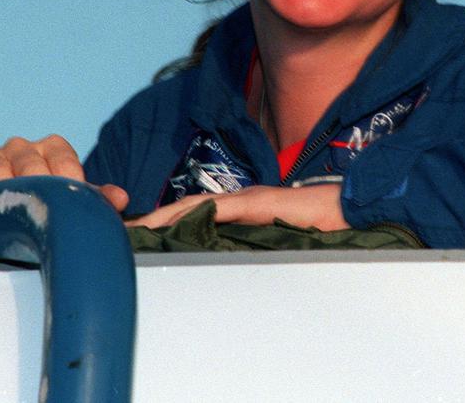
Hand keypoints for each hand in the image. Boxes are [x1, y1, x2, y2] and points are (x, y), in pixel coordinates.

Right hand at [0, 134, 128, 215]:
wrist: (14, 216)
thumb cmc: (50, 205)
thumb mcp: (74, 201)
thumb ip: (97, 198)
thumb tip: (120, 199)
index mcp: (52, 147)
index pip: (62, 158)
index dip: (67, 181)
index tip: (69, 205)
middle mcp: (22, 147)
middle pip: (29, 162)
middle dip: (35, 186)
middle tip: (40, 210)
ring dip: (3, 186)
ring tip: (11, 208)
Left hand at [126, 184, 347, 230]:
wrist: (341, 209)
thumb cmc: (312, 227)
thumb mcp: (271, 240)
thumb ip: (247, 245)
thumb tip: (222, 265)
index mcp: (237, 210)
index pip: (192, 214)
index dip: (163, 222)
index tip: (138, 236)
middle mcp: (235, 200)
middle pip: (183, 208)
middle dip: (152, 220)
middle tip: (123, 232)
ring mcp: (244, 199)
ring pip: (192, 205)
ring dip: (162, 217)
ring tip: (136, 229)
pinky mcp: (255, 203)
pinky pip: (217, 208)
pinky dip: (192, 213)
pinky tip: (172, 220)